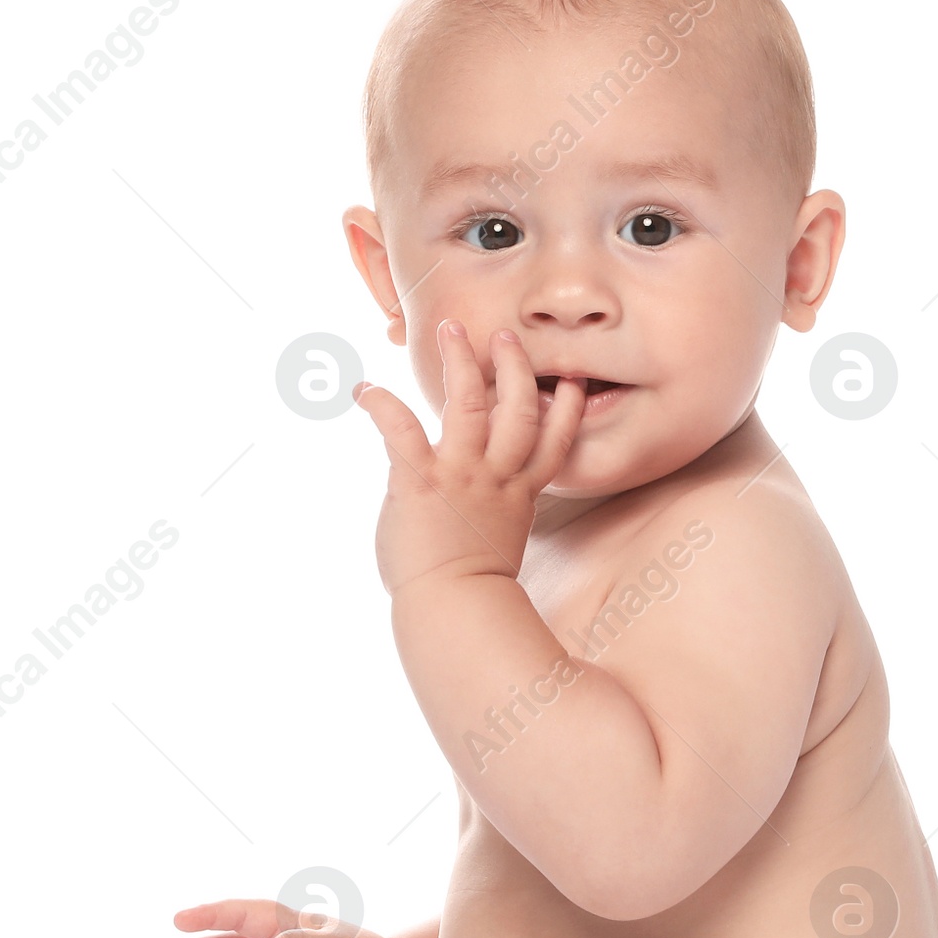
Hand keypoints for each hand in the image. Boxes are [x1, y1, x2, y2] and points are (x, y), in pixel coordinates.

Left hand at [353, 319, 586, 596]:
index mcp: (517, 495)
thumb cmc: (470, 589)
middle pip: (519, 409)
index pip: (553, 443)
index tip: (574, 380)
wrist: (453, 607)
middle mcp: (495, 477)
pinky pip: (402, 430)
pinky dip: (381, 406)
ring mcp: (461, 474)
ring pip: (471, 403)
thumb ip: (493, 513)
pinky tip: (364, 389)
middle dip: (516, 368)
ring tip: (451, 330)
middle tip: (507, 337)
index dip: (567, 409)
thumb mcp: (497, 544)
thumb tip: (479, 505)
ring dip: (461, 363)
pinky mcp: (421, 480)